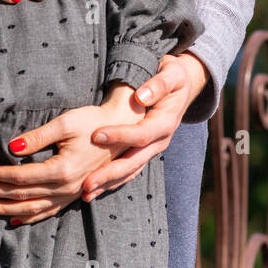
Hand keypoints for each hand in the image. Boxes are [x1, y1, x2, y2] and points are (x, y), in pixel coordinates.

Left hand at [0, 83, 147, 224]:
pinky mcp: (75, 194)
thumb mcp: (65, 123)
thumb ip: (37, 137)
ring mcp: (71, 194)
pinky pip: (49, 212)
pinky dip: (29, 217)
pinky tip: (14, 219)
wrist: (123, 130)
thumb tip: (12, 148)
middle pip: (22, 195)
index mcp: (62, 169)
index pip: (20, 177)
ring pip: (33, 208)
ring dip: (6, 209)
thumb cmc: (93, 122)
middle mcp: (66, 187)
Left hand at [79, 52, 209, 199]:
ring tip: (85, 193)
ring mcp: (153, 149)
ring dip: (108, 183)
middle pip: (134, 161)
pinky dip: (112, 182)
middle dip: (110, 173)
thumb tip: (141, 96)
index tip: (96, 135)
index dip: (120, 136)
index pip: (141, 134)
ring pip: (131, 171)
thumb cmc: (173, 76)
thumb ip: (158, 84)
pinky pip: (129, 171)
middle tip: (86, 182)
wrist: (182, 86)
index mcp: (165, 122)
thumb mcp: (172, 74)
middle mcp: (160, 141)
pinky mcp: (145, 153)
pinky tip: (94, 190)